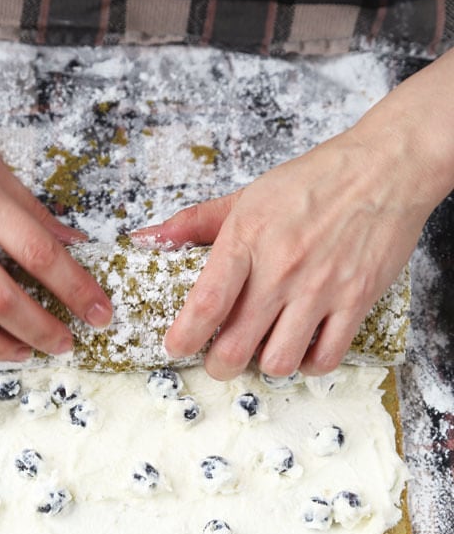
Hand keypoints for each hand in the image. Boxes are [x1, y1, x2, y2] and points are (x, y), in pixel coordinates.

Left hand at [133, 51, 453, 378]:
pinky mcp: (356, 301)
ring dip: (264, 365)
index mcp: (247, 239)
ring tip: (264, 348)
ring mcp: (321, 289)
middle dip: (218, 365)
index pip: (206, 304)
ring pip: (279, 362)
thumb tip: (148, 239)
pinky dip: (308, 364)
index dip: (183, 338)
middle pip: (235, 348)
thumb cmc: (314, 181)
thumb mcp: (248, 195)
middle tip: (219, 358)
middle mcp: (281, 269)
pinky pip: (325, 358)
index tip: (175, 348)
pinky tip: (302, 347)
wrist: (384, 168)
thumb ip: (195, 222)